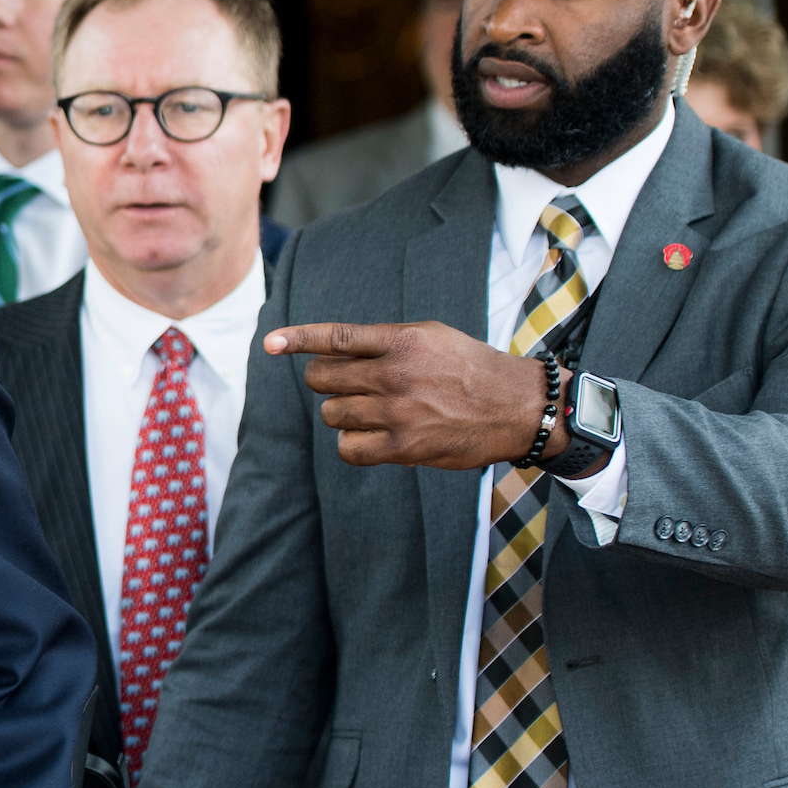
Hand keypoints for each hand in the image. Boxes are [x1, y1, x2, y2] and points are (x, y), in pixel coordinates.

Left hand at [266, 321, 590, 472]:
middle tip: (347, 386)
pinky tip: (372, 437)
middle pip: (323, 379)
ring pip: (333, 414)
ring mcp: (398, 412)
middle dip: (326, 382)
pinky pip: (348, 449)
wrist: (517, 408)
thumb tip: (333, 354)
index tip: (270, 343)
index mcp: (403, 341)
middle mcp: (396, 374)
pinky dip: (353, 444)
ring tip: (374, 411)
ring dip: (344, 414)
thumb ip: (384, 343)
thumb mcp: (431, 338)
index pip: (337, 338)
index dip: (299, 339)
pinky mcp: (403, 448)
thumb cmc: (469, 369)